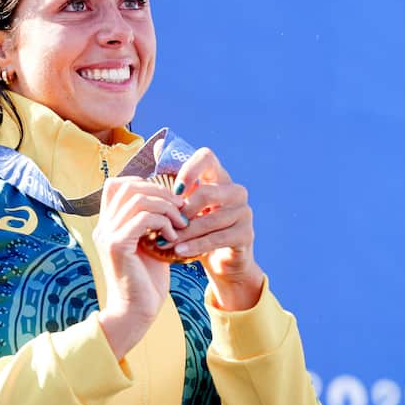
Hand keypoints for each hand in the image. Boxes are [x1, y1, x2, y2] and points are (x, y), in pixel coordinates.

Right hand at [92, 175, 188, 358]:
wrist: (136, 312)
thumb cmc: (146, 281)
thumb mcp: (149, 244)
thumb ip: (151, 222)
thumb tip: (169, 200)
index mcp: (108, 224)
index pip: (117, 184)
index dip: (144, 184)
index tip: (167, 200)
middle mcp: (103, 226)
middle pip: (128, 186)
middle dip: (160, 193)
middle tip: (179, 210)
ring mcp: (107, 235)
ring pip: (138, 199)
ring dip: (165, 207)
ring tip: (179, 224)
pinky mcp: (117, 246)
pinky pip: (143, 218)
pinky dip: (163, 222)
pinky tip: (173, 236)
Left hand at [169, 148, 263, 311]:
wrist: (221, 260)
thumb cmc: (197, 227)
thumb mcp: (184, 203)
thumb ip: (172, 177)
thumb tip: (158, 144)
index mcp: (219, 176)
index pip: (206, 157)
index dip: (189, 169)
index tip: (174, 191)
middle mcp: (235, 190)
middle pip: (207, 192)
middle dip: (182, 210)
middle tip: (163, 223)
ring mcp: (244, 211)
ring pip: (211, 219)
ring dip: (185, 232)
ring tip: (165, 241)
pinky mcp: (246, 234)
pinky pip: (218, 238)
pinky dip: (197, 245)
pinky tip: (180, 251)